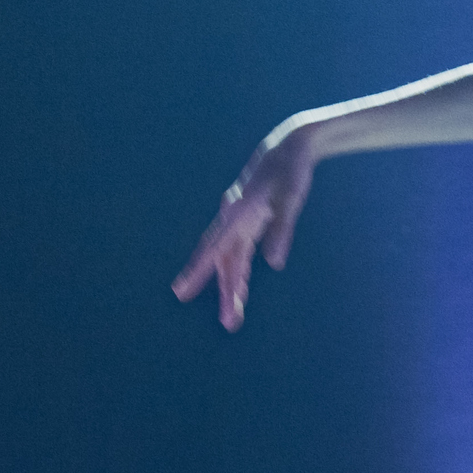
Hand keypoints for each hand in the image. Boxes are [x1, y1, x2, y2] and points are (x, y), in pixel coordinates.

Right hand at [169, 124, 317, 331]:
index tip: (181, 290)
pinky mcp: (248, 224)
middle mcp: (233, 218)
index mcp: (240, 212)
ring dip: (232, 288)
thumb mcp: (292, 198)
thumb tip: (274, 264)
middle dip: (225, 292)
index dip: (198, 270)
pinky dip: (239, 273)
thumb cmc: (290, 171)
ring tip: (233, 319)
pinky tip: (239, 294)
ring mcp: (239, 222)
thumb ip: (282, 229)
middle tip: (229, 323)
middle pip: (224, 261)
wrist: (287, 149)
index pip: (216, 247)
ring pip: (231, 260)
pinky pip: (239, 254)